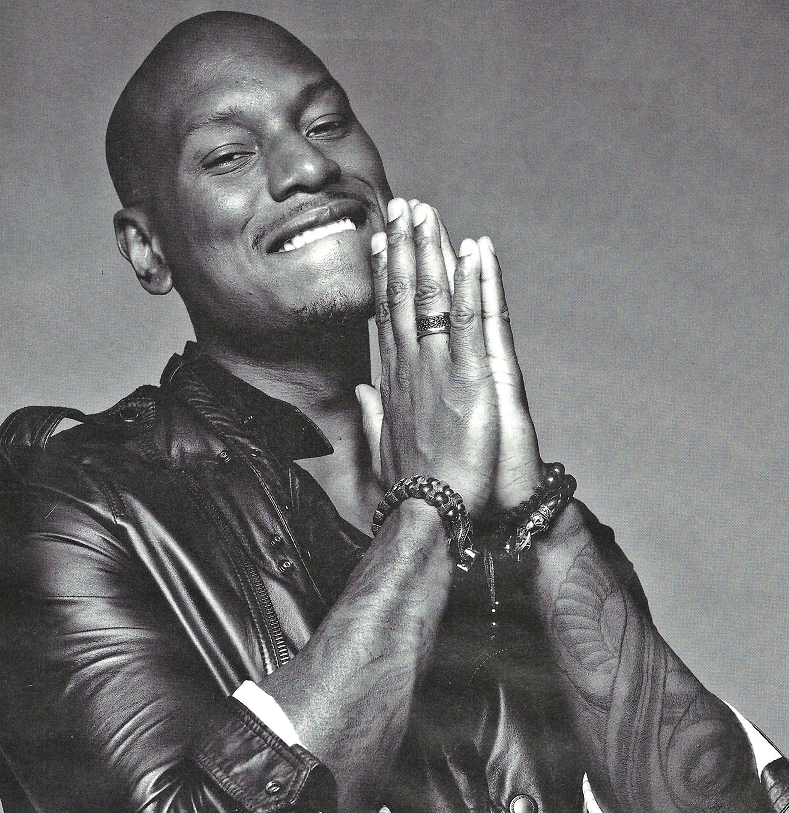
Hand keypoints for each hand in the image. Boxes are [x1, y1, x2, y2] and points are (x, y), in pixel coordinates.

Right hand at [356, 199, 497, 517]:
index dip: (384, 276)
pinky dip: (470, 284)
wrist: (429, 511)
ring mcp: (437, 368)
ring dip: (429, 251)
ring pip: (430, 299)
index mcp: (393, 379)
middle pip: (403, 296)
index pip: (385, 316)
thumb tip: (360, 389)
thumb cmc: (410, 485)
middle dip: (402, 248)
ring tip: (427, 212)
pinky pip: (467, 321)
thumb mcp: (383, 444)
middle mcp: (409, 366)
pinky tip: (471, 250)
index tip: (381, 243)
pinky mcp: (468, 378)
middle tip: (402, 207)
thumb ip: (372, 411)